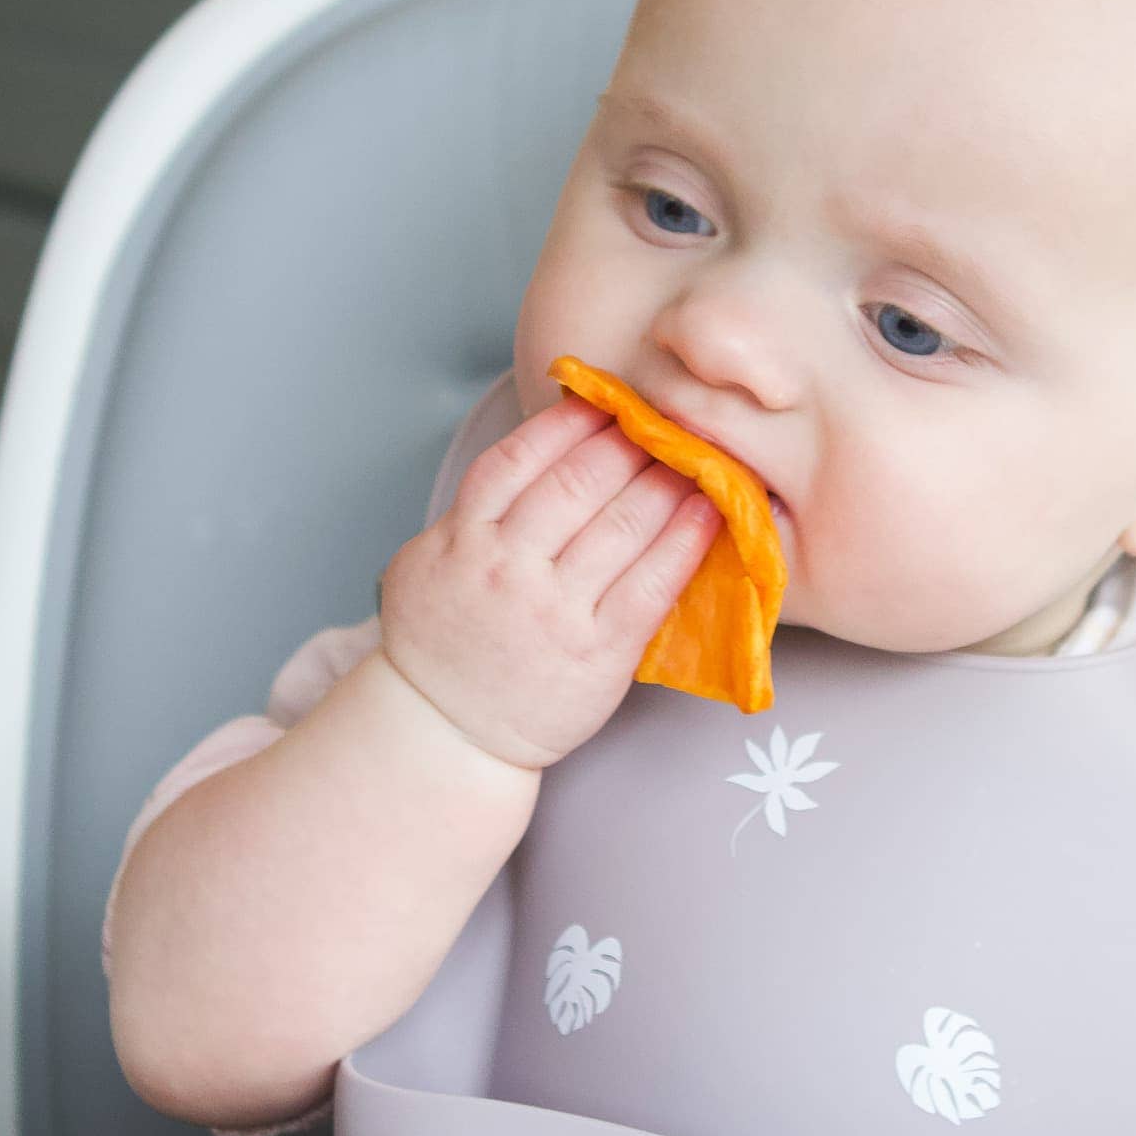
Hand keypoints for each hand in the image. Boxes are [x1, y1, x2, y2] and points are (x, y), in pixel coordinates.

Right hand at [378, 394, 721, 770]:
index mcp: (462, 537)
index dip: (571, 421)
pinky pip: (652, 581)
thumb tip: (543, 452)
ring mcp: (554, 610)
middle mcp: (506, 566)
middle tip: (665, 421)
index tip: (606, 402)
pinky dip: (686, 540)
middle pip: (579, 481)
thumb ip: (475, 511)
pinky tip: (709, 513)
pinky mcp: (598, 651)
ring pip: (622, 523)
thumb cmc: (442, 643)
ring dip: (668, 481)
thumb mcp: (426, 561)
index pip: (521, 457)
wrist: (445, 733)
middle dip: (629, 442)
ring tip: (698, 458)